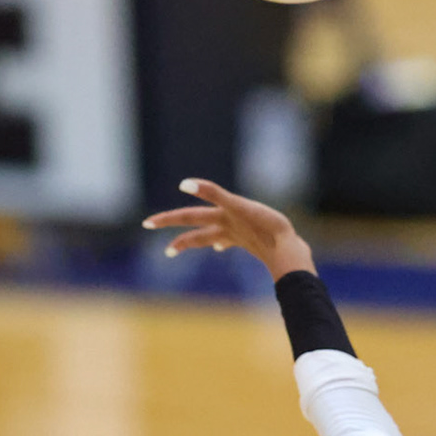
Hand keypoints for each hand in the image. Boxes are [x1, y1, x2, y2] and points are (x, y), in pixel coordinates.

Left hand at [141, 179, 316, 281]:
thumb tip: (184, 184)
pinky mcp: (252, 240)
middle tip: (165, 250)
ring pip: (212, 239)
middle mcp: (226, 229)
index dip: (168, 219)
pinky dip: (222, 242)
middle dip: (178, 240)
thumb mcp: (237, 205)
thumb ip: (212, 193)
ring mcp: (239, 236)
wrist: (288, 251)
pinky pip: (232, 241)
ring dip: (197, 241)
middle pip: (195, 234)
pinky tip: (221, 247)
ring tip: (184, 247)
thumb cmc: (265, 228)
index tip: (147, 223)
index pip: (187, 218)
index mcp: (220, 220)